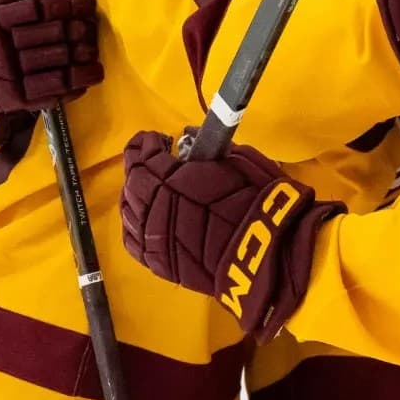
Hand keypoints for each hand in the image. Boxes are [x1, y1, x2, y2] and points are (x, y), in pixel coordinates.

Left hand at [119, 130, 331, 337]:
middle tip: (153, 158)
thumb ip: (208, 147)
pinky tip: (143, 216)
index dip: (145, 144)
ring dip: (135, 193)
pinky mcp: (158, 263)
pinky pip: (132, 241)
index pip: (145, 157)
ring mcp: (154, 238)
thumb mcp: (240, 161)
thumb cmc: (261, 202)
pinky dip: (134, 224)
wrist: (269, 255)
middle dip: (139, 166)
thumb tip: (188, 135)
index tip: (155, 138)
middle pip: (133, 182)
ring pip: (129, 210)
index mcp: (174, 180)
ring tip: (149, 186)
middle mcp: (156, 207)